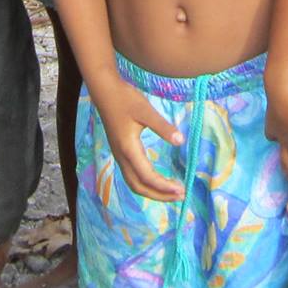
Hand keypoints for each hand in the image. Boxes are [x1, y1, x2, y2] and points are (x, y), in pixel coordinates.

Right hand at [96, 81, 184, 203]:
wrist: (105, 92)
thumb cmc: (126, 100)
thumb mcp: (146, 111)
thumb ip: (163, 127)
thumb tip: (180, 141)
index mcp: (129, 150)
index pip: (148, 177)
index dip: (165, 187)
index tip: (182, 190)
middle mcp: (122, 157)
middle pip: (139, 186)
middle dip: (160, 195)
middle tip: (181, 196)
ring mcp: (119, 156)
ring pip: (134, 183)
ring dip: (152, 191)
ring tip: (170, 192)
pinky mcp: (120, 152)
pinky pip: (132, 176)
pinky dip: (145, 184)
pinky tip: (156, 180)